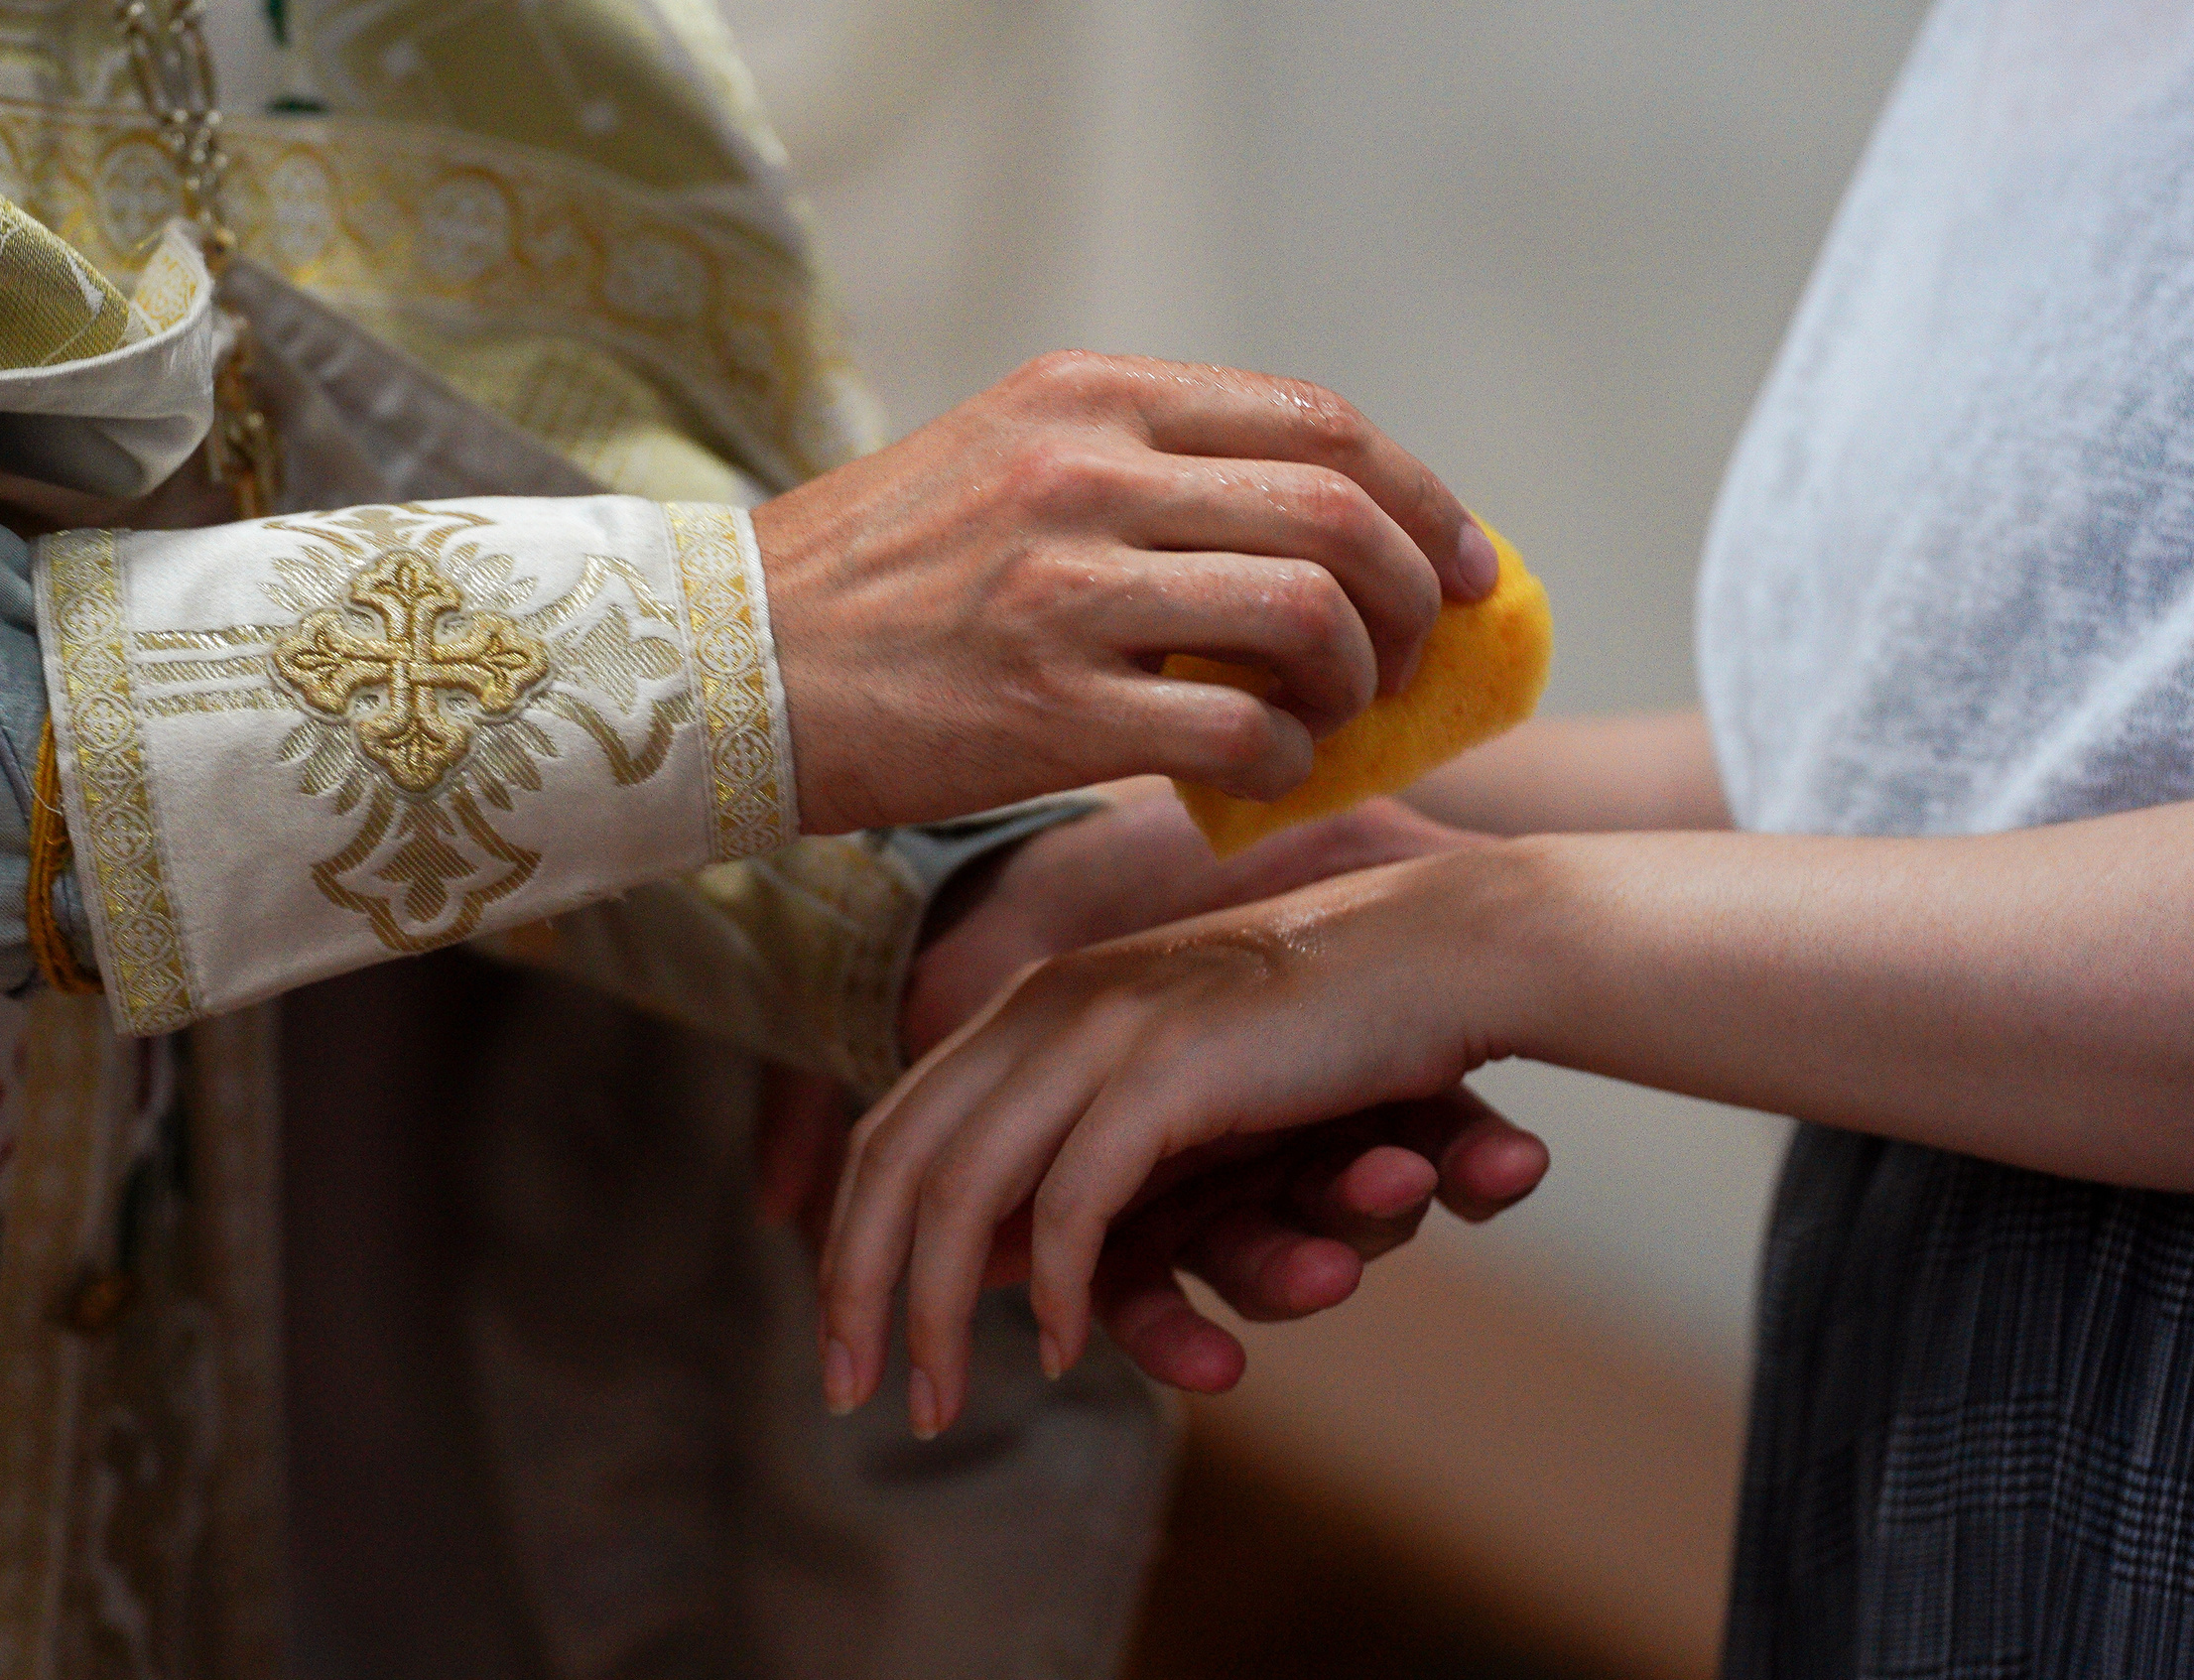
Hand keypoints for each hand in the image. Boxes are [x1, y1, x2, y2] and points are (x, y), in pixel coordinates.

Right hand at [753, 352, 1499, 833]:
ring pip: (1305, 615)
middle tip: (1418, 653)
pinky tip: (1264, 770)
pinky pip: (1234, 730)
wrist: (728, 663)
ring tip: (1333, 715)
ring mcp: (1064, 588)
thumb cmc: (881, 573)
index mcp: (1089, 395)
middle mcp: (1085, 472)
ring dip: (1357, 681)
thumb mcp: (1008, 455)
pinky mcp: (1045, 708)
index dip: (1424, 496)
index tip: (1466, 561)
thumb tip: (1317, 524)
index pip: (1320, 421)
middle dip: (1417, 594)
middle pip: (1338, 511)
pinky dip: (1284, 758)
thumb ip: (1150, 466)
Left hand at [820, 839, 1549, 1432]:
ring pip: (963, 1190)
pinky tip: (1052, 1350)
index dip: (850, 1232)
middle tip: (843, 1391)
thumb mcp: (1178, 1073)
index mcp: (1040, 1003)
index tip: (841, 1333)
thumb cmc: (1327, 1024)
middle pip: (898, 1159)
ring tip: (930, 1402)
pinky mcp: (1171, 1071)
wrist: (1447, 944)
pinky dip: (1054, 1290)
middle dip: (856, 1286)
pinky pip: (1073, 1204)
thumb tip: (983, 1242)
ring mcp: (1105, 1032)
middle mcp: (1051, 1008)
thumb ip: (1080, 1136)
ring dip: (933, 1312)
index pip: (898, 1125)